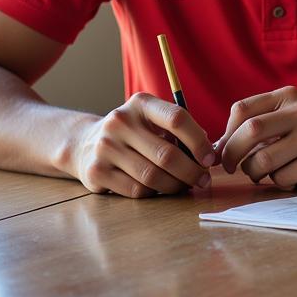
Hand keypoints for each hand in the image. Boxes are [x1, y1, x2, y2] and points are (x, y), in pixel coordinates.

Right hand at [70, 92, 215, 197]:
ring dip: (175, 185)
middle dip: (191, 171)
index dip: (198, 141)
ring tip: (185, 186)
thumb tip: (209, 153)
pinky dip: (155, 193)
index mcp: (141, 103)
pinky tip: (161, 189)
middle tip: (203, 180)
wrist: (86, 143)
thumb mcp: (152, 119)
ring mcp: (105, 147)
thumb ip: (179, 130)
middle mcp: (120, 122)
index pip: (177, 118)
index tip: (210, 158)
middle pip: (166, 154)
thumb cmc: (134, 132)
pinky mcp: (96, 172)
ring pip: (152, 176)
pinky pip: (136, 189)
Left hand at [215, 86, 296, 188]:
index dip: (226, 133)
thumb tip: (215, 147)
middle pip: (250, 132)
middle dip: (231, 154)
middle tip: (229, 167)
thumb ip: (259, 123)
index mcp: (288, 96)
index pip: (242, 109)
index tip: (223, 149)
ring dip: (255, 173)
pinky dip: (278, 182)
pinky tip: (292, 175)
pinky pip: (281, 178)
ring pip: (262, 160)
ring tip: (264, 172)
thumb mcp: (291, 115)